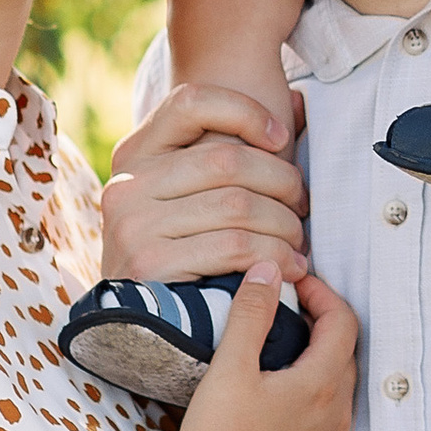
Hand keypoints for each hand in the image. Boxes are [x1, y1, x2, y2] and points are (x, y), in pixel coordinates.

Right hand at [101, 82, 308, 283]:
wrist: (139, 329)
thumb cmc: (182, 253)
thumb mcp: (185, 195)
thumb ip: (223, 152)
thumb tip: (298, 103)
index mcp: (134, 155)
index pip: (191, 101)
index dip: (245, 111)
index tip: (282, 139)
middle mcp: (127, 184)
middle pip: (227, 158)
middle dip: (282, 181)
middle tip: (303, 205)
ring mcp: (133, 225)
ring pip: (238, 204)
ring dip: (285, 225)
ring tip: (300, 241)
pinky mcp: (150, 265)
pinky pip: (234, 246)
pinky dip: (275, 255)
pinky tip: (291, 267)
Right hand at [170, 265, 357, 430]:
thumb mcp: (228, 370)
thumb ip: (250, 315)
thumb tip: (267, 271)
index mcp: (321, 385)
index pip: (343, 322)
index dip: (323, 295)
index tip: (295, 285)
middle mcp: (337, 418)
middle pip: (344, 357)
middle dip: (322, 328)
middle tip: (288, 313)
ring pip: (337, 396)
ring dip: (319, 370)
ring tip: (281, 359)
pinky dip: (312, 409)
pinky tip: (279, 411)